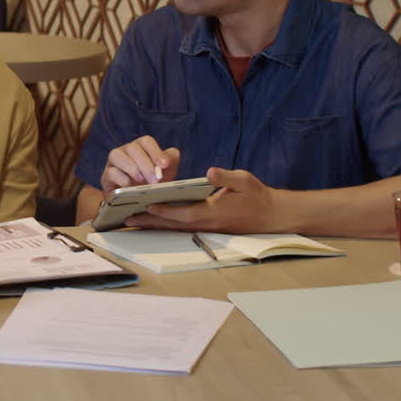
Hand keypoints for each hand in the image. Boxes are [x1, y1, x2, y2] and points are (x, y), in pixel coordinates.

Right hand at [101, 135, 180, 190]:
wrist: (139, 201)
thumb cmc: (153, 182)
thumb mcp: (166, 172)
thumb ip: (171, 160)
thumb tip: (170, 155)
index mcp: (141, 147)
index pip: (146, 141)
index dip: (155, 152)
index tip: (164, 165)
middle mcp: (126, 151)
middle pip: (132, 148)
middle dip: (145, 164)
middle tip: (155, 180)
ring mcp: (114, 163)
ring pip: (116, 154)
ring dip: (131, 167)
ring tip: (141, 180)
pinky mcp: (106, 176)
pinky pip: (110, 171)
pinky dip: (121, 178)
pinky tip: (129, 186)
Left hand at [125, 167, 285, 233]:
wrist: (272, 215)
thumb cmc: (257, 196)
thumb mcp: (244, 181)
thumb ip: (226, 177)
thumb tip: (210, 172)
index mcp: (214, 212)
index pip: (184, 213)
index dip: (165, 210)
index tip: (147, 204)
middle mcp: (207, 223)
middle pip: (174, 224)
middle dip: (151, 221)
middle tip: (128, 218)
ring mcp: (207, 228)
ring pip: (176, 227)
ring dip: (155, 224)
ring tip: (134, 220)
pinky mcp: (208, 228)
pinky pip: (183, 227)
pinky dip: (167, 224)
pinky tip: (154, 220)